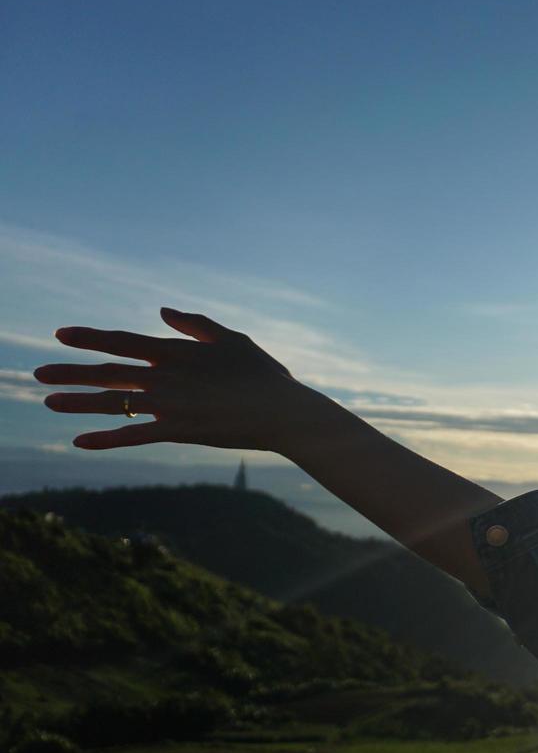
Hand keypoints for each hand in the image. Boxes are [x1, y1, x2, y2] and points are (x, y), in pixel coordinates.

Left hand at [35, 308, 333, 453]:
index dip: (90, 338)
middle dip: (71, 373)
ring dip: (79, 403)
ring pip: (114, 404)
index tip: (61, 335)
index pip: (123, 342)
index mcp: (177, 352)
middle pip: (109, 374)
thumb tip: (162, 311)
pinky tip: (81, 441)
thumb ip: (195, 324)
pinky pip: (134, 436)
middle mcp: (167, 377)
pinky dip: (106, 439)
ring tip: (49, 401)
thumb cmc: (263, 374)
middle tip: (38, 374)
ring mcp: (170, 406)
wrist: (284, 412)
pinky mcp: (178, 431)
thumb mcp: (232, 339)